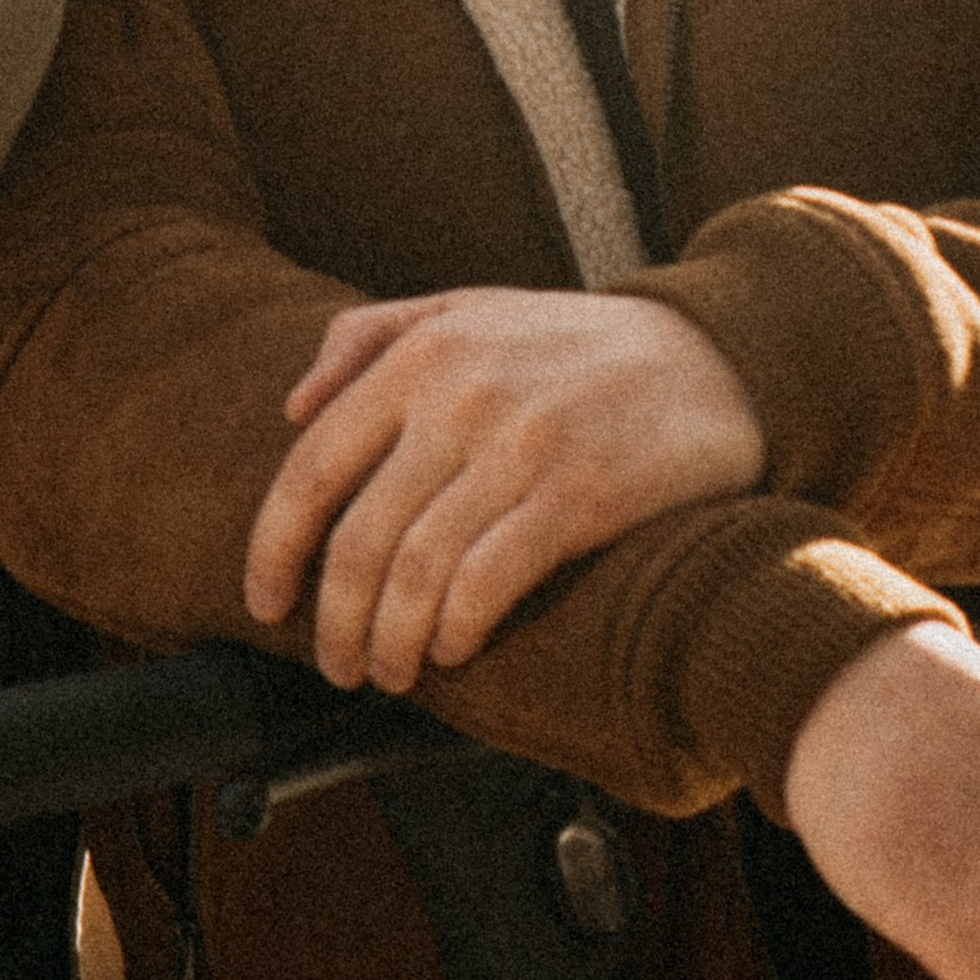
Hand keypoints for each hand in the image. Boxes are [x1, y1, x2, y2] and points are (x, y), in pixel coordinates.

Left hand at [243, 289, 766, 693]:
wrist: (716, 357)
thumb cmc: (576, 345)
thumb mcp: (468, 307)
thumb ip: (370, 336)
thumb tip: (293, 408)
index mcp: (421, 353)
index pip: (312, 469)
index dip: (274, 549)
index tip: (264, 602)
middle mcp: (461, 396)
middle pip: (359, 539)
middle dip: (334, 622)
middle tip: (335, 664)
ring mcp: (521, 446)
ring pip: (417, 572)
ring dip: (391, 641)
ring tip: (390, 672)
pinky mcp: (580, 496)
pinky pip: (488, 581)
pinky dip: (456, 629)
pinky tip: (454, 649)